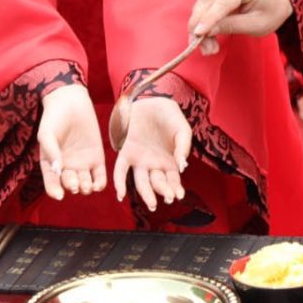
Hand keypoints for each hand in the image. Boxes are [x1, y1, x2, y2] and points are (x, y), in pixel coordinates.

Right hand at [37, 84, 105, 199]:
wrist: (70, 102)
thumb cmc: (54, 118)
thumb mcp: (47, 134)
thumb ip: (51, 151)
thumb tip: (57, 170)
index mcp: (50, 165)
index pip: (52, 184)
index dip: (54, 191)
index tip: (59, 195)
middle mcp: (66, 168)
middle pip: (70, 185)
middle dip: (72, 187)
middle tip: (75, 184)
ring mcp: (82, 164)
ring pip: (85, 185)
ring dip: (86, 188)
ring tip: (86, 185)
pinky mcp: (97, 158)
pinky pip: (99, 177)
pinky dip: (99, 184)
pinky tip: (98, 185)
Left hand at [114, 96, 190, 211]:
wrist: (151, 99)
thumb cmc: (169, 115)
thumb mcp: (182, 129)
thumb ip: (183, 147)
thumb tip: (182, 167)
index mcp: (169, 161)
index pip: (173, 180)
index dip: (176, 188)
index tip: (178, 195)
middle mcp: (154, 164)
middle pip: (157, 183)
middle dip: (163, 191)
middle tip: (166, 198)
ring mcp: (139, 160)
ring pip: (140, 182)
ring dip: (146, 193)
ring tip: (151, 202)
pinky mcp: (126, 153)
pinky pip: (121, 171)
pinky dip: (119, 183)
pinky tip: (121, 195)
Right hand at [188, 0, 293, 52]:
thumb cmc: (272, 12)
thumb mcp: (257, 25)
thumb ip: (232, 26)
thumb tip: (205, 32)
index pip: (224, 1)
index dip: (209, 18)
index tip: (198, 34)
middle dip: (200, 24)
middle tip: (202, 48)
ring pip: (204, 1)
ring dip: (199, 24)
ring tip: (207, 47)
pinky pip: (205, 1)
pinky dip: (203, 19)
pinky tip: (206, 35)